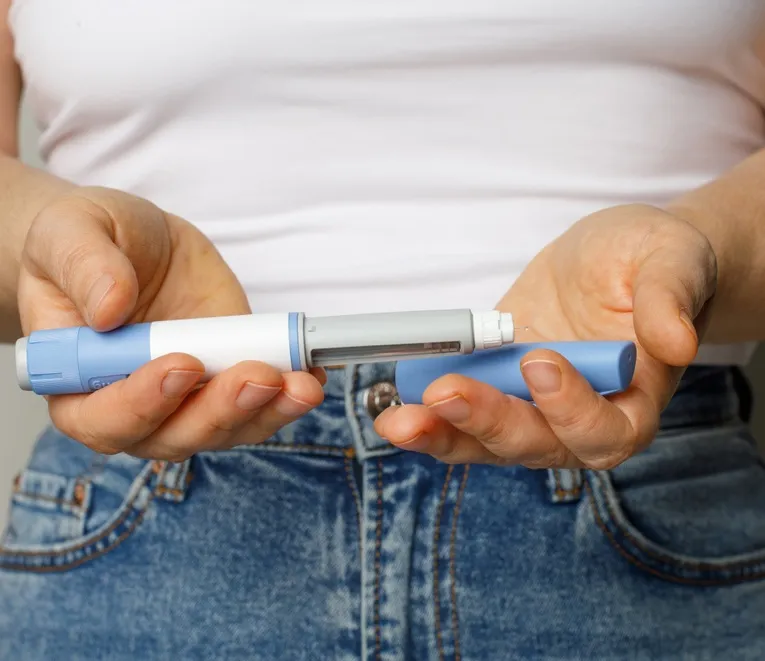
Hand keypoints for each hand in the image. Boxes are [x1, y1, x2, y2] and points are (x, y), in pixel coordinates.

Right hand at [18, 186, 324, 460]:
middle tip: (258, 375)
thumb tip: (109, 309)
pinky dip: (288, 394)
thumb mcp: (70, 233)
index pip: (102, 418)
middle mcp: (132, 406)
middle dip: (220, 411)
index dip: (142, 403)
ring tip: (300, 383)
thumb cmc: (85, 244)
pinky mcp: (227, 381)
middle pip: (174, 436)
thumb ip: (84, 267)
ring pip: (225, 429)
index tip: (182, 365)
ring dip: (266, 411)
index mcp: (77, 383)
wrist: (130, 242)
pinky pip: (260, 404)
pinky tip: (310, 374)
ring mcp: (186, 399)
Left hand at [375, 204, 716, 468]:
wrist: (615, 259)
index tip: (539, 362)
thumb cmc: (655, 260)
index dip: (570, 409)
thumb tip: (677, 342)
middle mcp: (580, 419)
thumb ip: (670, 299)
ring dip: (440, 432)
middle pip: (534, 445)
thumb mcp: (673, 260)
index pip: (606, 430)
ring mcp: (531, 407)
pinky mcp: (494, 387)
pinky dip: (427, 413)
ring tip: (397, 418)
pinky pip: (459, 413)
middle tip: (442, 395)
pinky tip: (392, 403)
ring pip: (486, 441)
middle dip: (486, 423)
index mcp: (634, 400)